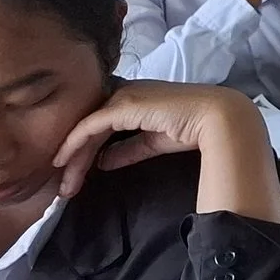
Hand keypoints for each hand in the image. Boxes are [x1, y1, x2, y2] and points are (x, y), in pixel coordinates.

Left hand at [53, 81, 259, 198]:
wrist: (215, 118)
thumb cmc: (192, 129)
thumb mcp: (152, 142)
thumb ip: (128, 149)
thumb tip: (103, 161)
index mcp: (133, 99)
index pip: (99, 124)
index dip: (84, 149)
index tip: (74, 174)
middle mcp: (123, 93)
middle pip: (88, 126)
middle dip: (74, 157)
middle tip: (64, 186)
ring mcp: (121, 97)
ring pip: (85, 128)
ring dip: (72, 157)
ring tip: (65, 184)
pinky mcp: (121, 105)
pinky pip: (88, 126)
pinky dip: (73, 144)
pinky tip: (64, 161)